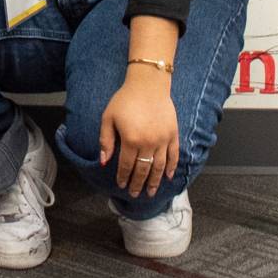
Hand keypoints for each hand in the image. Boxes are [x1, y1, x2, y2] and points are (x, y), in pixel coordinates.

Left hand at [99, 70, 180, 199]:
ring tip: (151, 192)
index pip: (126, 165)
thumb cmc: (125, 99)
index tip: (121, 185)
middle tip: (135, 194)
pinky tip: (168, 177)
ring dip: (154, 181)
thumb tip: (103, 162)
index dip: (123, 177)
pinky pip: (173, 155)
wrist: (148, 84)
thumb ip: (106, 140)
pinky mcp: (173, 134)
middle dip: (138, 184)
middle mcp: (148, 143)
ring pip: (159, 167)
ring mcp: (162, 140)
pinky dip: (171, 167)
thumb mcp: (108, 117)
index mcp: (130, 140)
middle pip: (142, 170)